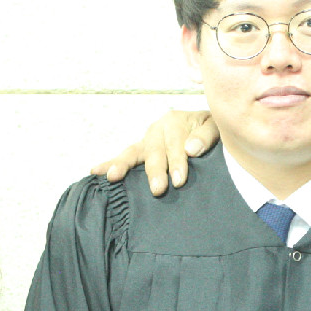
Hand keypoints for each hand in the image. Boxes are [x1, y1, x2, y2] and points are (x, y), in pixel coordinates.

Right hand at [89, 110, 217, 195]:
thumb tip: (191, 150)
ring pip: (133, 152)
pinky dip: (109, 163)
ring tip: (113, 177)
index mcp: (175, 121)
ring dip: (123, 165)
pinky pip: (125, 157)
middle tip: (158, 189)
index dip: (177, 162)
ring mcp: (147, 140)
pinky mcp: (141, 150)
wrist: (206, 126)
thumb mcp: (215, 127)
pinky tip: (95, 172)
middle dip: (155, 170)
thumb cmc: (211, 129)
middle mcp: (157, 128)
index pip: (176, 144)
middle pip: (155, 151)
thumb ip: (206, 136)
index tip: (179, 180)